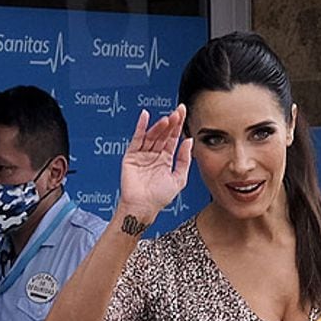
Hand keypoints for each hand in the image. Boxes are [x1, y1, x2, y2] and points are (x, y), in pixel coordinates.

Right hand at [118, 105, 192, 221]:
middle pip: (163, 135)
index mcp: (165, 160)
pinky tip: (145, 116)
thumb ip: (184, 160)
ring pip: (152, 136)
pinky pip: (136, 139)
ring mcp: (142, 155)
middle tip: (177, 112)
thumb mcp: (179, 179)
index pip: (172, 139)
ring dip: (159, 126)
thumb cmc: (159, 198)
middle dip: (170, 123)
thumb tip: (189, 141)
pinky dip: (140, 127)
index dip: (178, 126)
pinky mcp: (131, 156)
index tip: (183, 112)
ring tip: (167, 119)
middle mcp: (154, 155)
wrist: (142, 208)